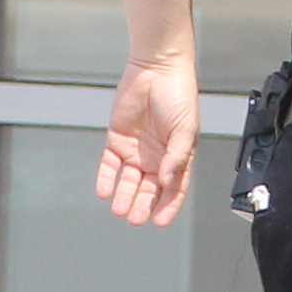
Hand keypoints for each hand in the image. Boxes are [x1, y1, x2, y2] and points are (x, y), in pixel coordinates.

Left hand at [96, 50, 200, 226]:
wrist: (156, 69)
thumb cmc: (178, 95)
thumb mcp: (185, 129)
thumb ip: (177, 157)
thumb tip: (168, 181)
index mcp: (177, 156)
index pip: (174, 188)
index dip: (169, 206)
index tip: (160, 221)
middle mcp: (157, 156)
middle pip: (149, 189)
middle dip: (142, 205)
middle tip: (136, 218)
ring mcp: (136, 150)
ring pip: (128, 180)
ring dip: (124, 196)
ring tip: (120, 209)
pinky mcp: (117, 139)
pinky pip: (109, 165)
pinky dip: (106, 179)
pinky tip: (105, 190)